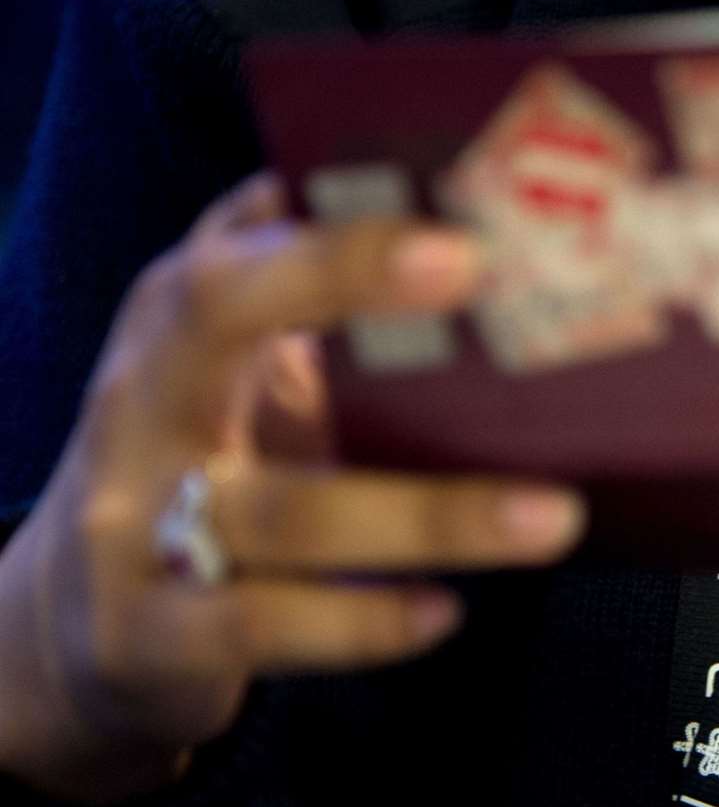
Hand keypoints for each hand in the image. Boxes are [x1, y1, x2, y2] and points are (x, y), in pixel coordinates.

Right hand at [0, 175, 587, 802]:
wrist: (77, 623)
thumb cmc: (197, 459)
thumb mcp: (228, 364)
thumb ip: (296, 272)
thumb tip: (405, 171)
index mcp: (175, 325)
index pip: (239, 253)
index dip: (341, 240)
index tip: (462, 236)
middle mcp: (143, 405)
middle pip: (220, 322)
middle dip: (344, 284)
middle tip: (483, 277)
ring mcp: (136, 523)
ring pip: (284, 513)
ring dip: (430, 516)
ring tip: (552, 517)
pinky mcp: (152, 635)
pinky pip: (264, 627)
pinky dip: (361, 624)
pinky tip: (444, 612)